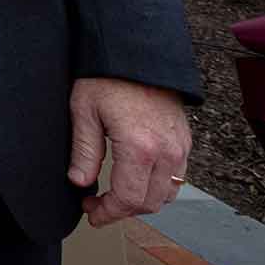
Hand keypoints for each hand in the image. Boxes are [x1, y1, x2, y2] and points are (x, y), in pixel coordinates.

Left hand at [68, 77, 191, 225]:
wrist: (137, 51)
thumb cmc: (107, 76)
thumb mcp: (84, 111)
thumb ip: (84, 151)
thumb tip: (79, 182)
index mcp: (140, 147)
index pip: (128, 199)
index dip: (108, 212)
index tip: (92, 213)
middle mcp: (166, 151)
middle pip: (149, 203)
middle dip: (122, 210)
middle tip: (97, 205)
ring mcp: (180, 146)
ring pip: (167, 194)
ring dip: (141, 200)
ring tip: (115, 194)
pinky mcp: (185, 140)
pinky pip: (176, 177)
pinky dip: (157, 186)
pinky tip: (135, 178)